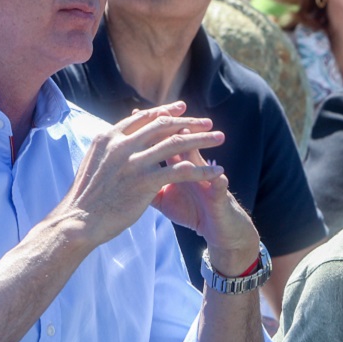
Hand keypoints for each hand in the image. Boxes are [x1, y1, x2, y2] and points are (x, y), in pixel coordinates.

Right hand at [56, 102, 225, 248]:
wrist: (78, 220)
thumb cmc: (85, 198)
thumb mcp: (94, 163)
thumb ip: (110, 150)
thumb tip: (117, 142)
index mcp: (109, 137)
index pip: (143, 118)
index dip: (165, 112)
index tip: (182, 108)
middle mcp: (121, 144)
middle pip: (163, 125)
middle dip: (188, 122)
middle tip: (207, 121)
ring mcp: (134, 161)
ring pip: (176, 143)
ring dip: (202, 139)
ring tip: (219, 137)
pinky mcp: (145, 180)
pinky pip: (182, 171)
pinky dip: (202, 170)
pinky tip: (216, 171)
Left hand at [148, 114, 259, 274]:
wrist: (217, 227)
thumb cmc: (189, 210)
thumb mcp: (162, 198)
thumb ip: (144, 183)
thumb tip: (121, 172)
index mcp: (177, 164)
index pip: (162, 141)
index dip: (149, 129)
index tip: (134, 116)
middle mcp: (193, 166)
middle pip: (182, 142)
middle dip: (170, 128)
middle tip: (159, 114)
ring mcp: (207, 178)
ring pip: (201, 158)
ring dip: (196, 146)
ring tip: (187, 134)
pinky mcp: (221, 194)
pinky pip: (220, 185)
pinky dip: (218, 180)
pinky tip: (219, 176)